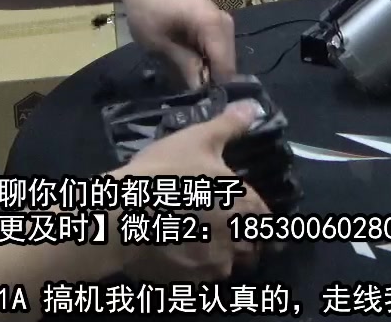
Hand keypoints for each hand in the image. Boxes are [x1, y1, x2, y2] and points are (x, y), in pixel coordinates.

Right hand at [110, 100, 268, 280]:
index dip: (257, 217)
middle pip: (251, 246)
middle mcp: (238, 240)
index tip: (246, 214)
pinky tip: (175, 251)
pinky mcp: (189, 283)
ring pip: (227, 265)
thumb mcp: (199, 139)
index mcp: (247, 206)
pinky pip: (200, 279)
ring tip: (195, 240)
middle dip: (240, 239)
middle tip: (216, 226)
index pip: (268, 221)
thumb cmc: (165, 172)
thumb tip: (255, 107)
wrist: (122, 214)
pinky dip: (193, 268)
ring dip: (218, 255)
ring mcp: (214, 265)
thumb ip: (230, 126)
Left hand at [119, 0, 237, 87]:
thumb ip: (185, 65)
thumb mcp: (160, 42)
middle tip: (191, 94)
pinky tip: (191, 64)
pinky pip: (219, 47)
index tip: (200, 104)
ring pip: (224, 57)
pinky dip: (207, 58)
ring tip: (188, 79)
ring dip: (209, 70)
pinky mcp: (215, 21)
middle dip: (213, 81)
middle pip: (228, 63)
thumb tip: (202, 90)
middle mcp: (225, 21)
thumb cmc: (146, 10)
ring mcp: (222, 20)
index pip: (226, 67)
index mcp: (213, 25)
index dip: (215, 88)